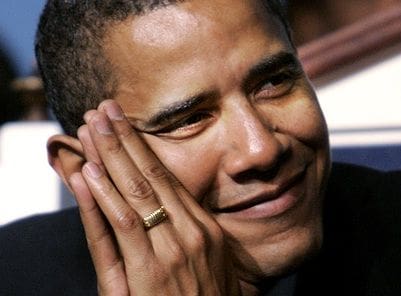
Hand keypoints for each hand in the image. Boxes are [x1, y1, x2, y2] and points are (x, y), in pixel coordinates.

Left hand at [69, 100, 240, 294]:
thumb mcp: (213, 259)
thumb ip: (191, 228)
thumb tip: (175, 199)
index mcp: (203, 226)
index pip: (167, 176)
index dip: (143, 146)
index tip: (125, 121)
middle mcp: (189, 231)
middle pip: (150, 174)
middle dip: (124, 139)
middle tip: (104, 109)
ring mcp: (170, 250)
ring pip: (136, 192)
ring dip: (111, 156)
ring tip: (92, 125)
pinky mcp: (147, 273)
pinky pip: (124, 226)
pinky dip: (105, 197)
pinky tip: (90, 171)